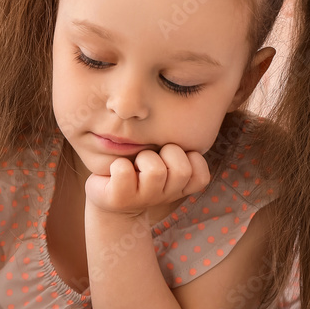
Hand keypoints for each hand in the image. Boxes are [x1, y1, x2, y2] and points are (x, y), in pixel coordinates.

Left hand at [84, 144, 210, 218]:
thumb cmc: (140, 169)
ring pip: (155, 171)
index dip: (190, 160)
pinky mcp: (119, 199)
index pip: (201, 177)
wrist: (108, 201)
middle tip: (151, 157)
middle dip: (167, 153)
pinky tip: (116, 170)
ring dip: (143, 158)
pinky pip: (123, 171)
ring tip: (135, 162)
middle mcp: (164, 196)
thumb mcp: (165, 156)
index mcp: (179, 187)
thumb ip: (178, 142)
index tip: (172, 157)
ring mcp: (142, 200)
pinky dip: (118, 164)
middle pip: (182, 170)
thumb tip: (192, 107)